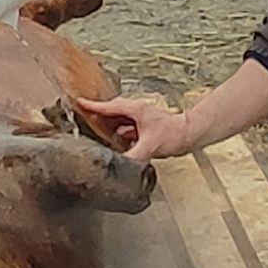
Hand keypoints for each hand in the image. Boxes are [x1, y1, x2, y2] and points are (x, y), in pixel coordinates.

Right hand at [74, 95, 198, 160]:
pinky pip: (125, 127)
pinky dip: (117, 132)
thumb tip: (118, 165)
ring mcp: (140, 118)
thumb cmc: (173, 135)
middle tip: (82, 119)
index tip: (78, 103)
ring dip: (107, 124)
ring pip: (118, 119)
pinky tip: (114, 142)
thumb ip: (132, 156)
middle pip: (111, 111)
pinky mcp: (143, 126)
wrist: (188, 135)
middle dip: (97, 115)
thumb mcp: (149, 147)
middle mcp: (136, 111)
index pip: (108, 106)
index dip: (92, 105)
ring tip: (95, 132)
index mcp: (134, 110)